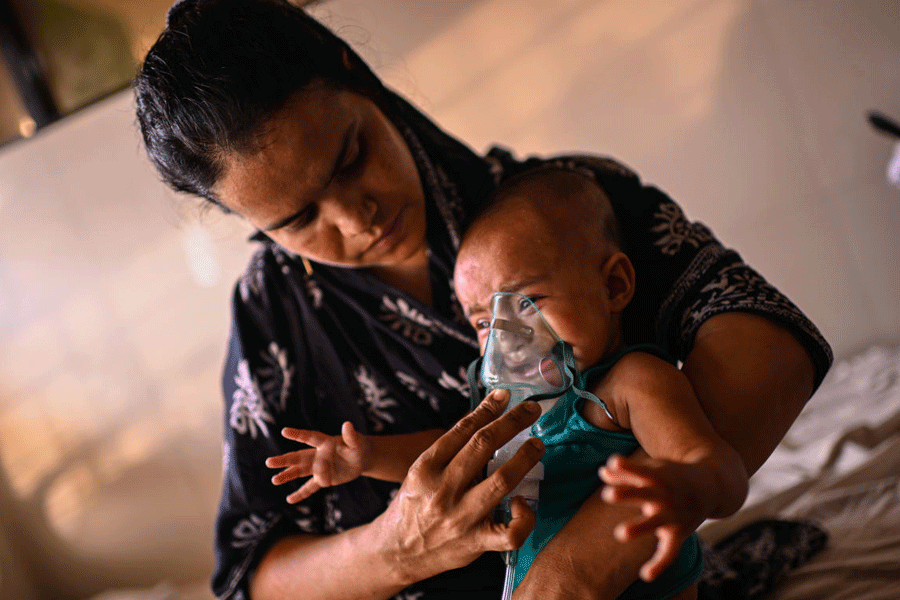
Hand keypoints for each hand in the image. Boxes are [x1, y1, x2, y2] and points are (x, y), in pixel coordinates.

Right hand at [266, 421, 370, 503]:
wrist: (361, 460)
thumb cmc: (359, 446)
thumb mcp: (357, 442)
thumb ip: (351, 436)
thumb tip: (347, 424)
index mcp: (325, 443)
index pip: (309, 438)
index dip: (298, 434)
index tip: (284, 431)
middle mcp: (318, 455)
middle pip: (298, 457)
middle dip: (284, 460)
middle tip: (269, 462)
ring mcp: (319, 468)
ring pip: (300, 472)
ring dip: (288, 475)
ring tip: (275, 480)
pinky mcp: (323, 479)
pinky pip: (310, 487)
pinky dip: (301, 494)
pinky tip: (290, 500)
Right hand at [375, 389, 545, 585]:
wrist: (397, 551)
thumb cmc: (414, 505)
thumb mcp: (421, 471)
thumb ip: (450, 452)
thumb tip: (486, 421)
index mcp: (426, 467)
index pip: (462, 429)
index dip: (487, 408)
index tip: (504, 395)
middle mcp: (442, 490)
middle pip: (483, 445)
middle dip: (512, 422)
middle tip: (531, 409)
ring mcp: (461, 517)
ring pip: (501, 480)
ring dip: (524, 458)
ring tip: (537, 444)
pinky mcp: (476, 542)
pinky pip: (510, 532)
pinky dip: (524, 516)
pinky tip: (523, 502)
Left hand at [599, 453, 706, 581]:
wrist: (710, 486)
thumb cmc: (672, 477)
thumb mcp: (652, 470)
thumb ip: (626, 472)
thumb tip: (602, 471)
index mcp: (656, 477)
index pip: (640, 470)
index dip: (627, 467)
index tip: (613, 462)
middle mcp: (665, 496)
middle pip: (644, 494)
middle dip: (627, 494)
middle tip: (607, 494)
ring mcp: (672, 515)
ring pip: (655, 522)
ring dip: (639, 527)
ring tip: (620, 533)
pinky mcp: (678, 533)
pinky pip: (669, 552)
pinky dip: (659, 564)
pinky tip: (645, 575)